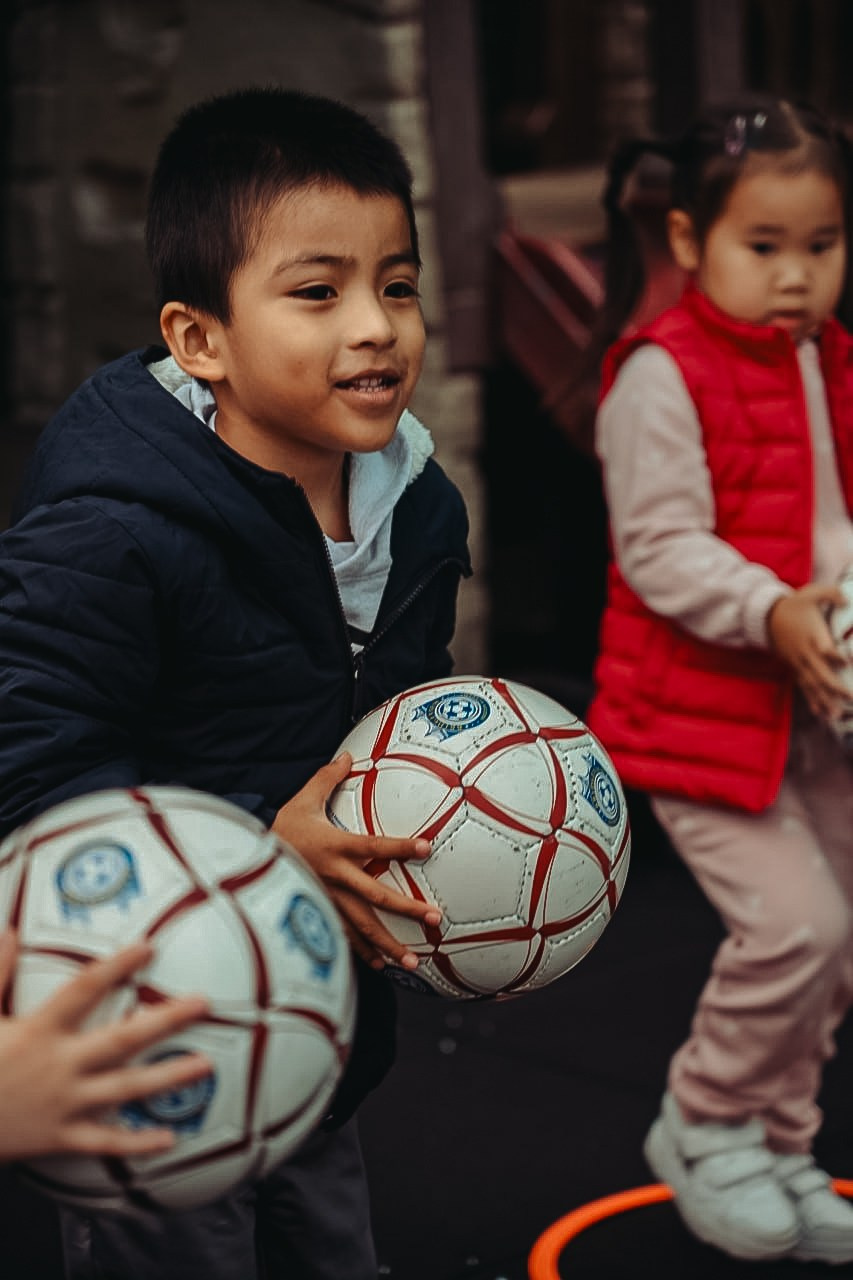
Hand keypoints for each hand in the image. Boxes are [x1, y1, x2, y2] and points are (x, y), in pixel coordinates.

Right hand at [0, 931, 210, 1162]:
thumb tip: (10, 932)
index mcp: (40, 1032)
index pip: (84, 990)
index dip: (117, 966)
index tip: (148, 947)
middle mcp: (60, 1065)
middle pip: (121, 1039)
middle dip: (165, 1020)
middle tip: (202, 1004)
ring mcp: (64, 1103)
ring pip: (125, 1088)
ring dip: (168, 1077)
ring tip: (204, 1065)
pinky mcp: (61, 1137)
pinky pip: (105, 1142)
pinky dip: (137, 1142)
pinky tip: (169, 1137)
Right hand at [272, 753, 441, 970]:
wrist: (244, 863)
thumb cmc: (279, 830)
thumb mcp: (302, 800)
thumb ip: (327, 778)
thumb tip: (348, 755)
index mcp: (335, 847)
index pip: (374, 846)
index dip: (400, 847)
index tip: (426, 847)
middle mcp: (335, 877)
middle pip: (376, 895)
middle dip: (407, 908)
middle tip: (433, 918)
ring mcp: (327, 901)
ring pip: (362, 927)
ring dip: (389, 945)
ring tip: (413, 963)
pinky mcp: (317, 916)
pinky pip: (343, 938)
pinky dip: (361, 953)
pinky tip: (380, 964)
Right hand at [767, 583, 849, 719]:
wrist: (767, 616)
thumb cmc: (794, 604)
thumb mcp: (812, 593)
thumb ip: (832, 594)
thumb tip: (846, 600)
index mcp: (813, 636)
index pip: (825, 649)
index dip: (836, 657)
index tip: (848, 662)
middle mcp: (806, 653)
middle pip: (821, 674)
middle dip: (836, 688)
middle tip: (851, 698)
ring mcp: (799, 663)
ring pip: (813, 685)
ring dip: (826, 701)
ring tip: (837, 715)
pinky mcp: (795, 668)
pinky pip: (805, 687)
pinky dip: (814, 701)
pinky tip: (822, 714)